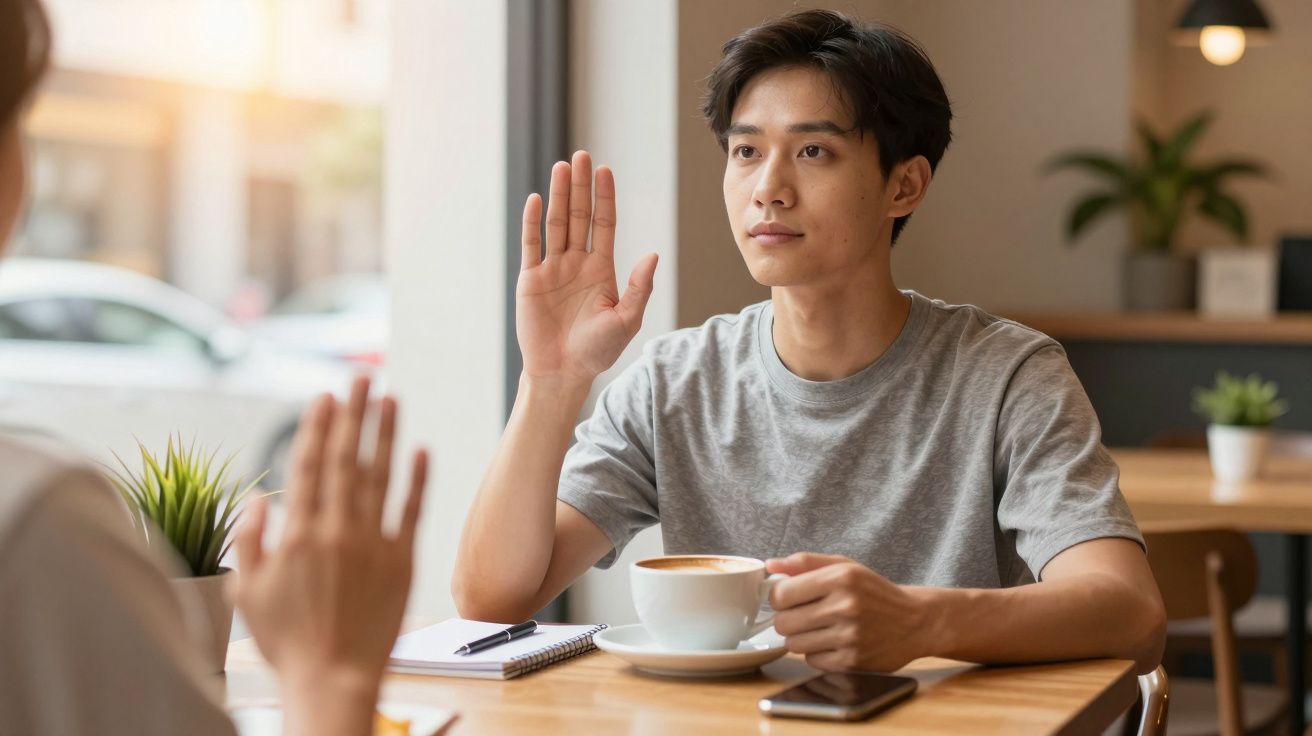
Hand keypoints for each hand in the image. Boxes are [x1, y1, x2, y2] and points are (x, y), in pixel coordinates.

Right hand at [233, 376, 427, 702]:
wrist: (334, 680)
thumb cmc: (287, 642)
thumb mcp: (245, 594)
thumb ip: (248, 541)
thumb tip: (257, 498)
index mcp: (298, 535)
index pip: (309, 466)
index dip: (318, 426)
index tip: (326, 395)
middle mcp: (336, 531)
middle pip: (346, 459)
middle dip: (354, 414)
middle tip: (363, 376)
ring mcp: (372, 544)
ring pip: (380, 477)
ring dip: (386, 434)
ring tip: (392, 399)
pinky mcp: (402, 561)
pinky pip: (412, 512)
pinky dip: (416, 480)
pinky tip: (421, 450)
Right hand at [516, 150, 658, 386]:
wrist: (562, 372)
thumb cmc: (597, 351)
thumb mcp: (626, 320)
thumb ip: (640, 288)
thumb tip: (653, 255)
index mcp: (601, 270)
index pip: (604, 224)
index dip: (605, 198)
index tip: (606, 171)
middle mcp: (577, 263)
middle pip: (580, 216)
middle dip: (582, 186)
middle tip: (583, 156)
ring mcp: (553, 269)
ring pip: (557, 224)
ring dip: (559, 195)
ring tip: (562, 167)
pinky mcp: (530, 279)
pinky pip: (531, 245)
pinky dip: (533, 222)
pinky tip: (537, 199)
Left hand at [767, 553, 930, 671]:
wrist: (916, 621)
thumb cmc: (875, 592)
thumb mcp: (845, 566)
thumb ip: (805, 563)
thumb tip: (770, 565)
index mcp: (840, 578)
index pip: (781, 594)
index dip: (780, 597)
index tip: (789, 598)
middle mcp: (845, 606)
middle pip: (783, 622)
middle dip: (788, 619)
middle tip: (805, 615)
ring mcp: (849, 636)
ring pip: (794, 644)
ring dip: (801, 638)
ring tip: (820, 629)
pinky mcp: (852, 661)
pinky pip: (812, 661)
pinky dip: (817, 653)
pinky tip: (833, 642)